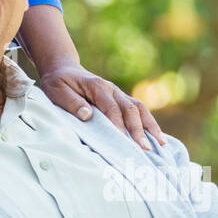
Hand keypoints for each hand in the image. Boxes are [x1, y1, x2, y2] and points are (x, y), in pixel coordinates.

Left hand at [38, 64, 165, 150]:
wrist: (63, 69)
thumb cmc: (58, 83)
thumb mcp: (56, 90)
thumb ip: (72, 102)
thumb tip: (88, 115)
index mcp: (97, 86)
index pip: (111, 108)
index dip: (118, 125)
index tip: (123, 142)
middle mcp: (111, 89)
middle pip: (130, 109)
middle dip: (138, 130)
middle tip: (144, 149)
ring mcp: (118, 94)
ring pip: (139, 108)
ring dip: (150, 126)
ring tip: (160, 144)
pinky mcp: (120, 99)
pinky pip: (139, 110)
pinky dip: (149, 123)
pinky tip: (158, 137)